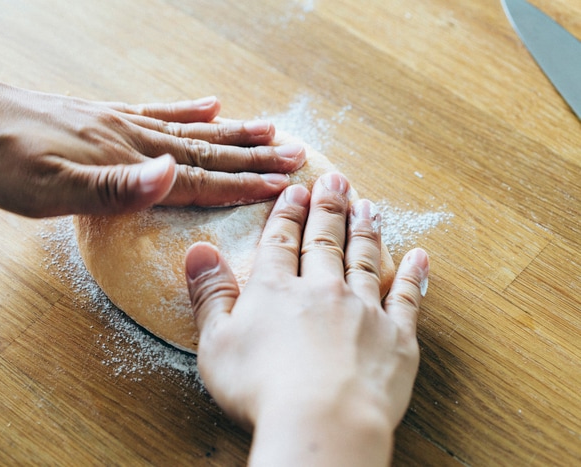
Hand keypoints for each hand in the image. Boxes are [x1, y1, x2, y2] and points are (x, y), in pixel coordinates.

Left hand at [0, 48, 304, 216]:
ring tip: (268, 127)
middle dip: (254, 157)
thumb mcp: (47, 189)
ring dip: (232, 132)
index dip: (244, 183)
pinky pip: (156, 110)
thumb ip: (115, 187)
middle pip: (205, 150)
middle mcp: (131, 136)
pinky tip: (208, 103)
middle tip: (297, 156)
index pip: (199, 176)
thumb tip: (174, 174)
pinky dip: (187, 109)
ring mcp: (118, 121)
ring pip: (190, 128)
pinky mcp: (101, 114)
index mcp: (125, 160)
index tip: (285, 183)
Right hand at [185, 173, 429, 465]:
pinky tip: (420, 255)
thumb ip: (209, 293)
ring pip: (365, 259)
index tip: (296, 191)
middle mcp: (322, 289)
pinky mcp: (396, 336)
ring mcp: (363, 309)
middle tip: (336, 180)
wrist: (324, 420)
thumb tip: (197, 250)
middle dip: (329, 208)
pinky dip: (414, 274)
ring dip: (366, 230)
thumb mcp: (215, 342)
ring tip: (368, 206)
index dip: (287, 214)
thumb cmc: (261, 388)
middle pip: (325, 240)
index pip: (281, 242)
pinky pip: (408, 297)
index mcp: (276, 291)